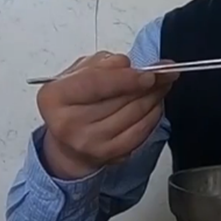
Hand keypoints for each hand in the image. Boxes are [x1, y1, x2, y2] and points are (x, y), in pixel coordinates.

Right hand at [36, 51, 177, 179]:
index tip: (149, 73)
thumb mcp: (78, 74)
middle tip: (166, 73)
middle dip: (149, 84)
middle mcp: (69, 124)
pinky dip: (152, 116)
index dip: (126, 78)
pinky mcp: (108, 155)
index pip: (96, 84)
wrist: (68, 143)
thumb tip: (128, 65)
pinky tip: (156, 105)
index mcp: (55, 97)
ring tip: (163, 85)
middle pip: (120, 100)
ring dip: (154, 97)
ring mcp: (89, 143)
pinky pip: (140, 133)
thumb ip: (102, 64)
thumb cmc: (74, 102)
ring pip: (134, 115)